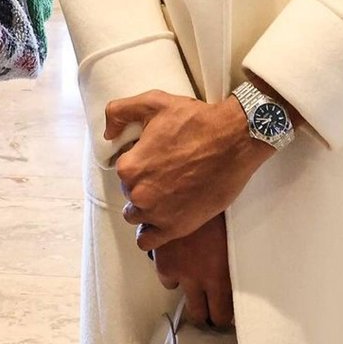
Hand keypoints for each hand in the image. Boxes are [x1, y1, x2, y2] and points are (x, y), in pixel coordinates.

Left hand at [106, 90, 271, 251]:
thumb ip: (119, 111)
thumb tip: (107, 133)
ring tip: (167, 194)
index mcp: (129, 166)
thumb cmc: (196, 121)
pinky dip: (151, 232)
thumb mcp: (153, 102)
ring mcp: (157, 214)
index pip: (123, 170)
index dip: (139, 161)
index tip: (157, 156)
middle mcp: (139, 194)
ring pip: (136, 216)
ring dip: (147, 207)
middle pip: (130, 193)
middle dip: (144, 183)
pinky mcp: (177, 228)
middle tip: (167, 172)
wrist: (235, 140)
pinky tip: (162, 218)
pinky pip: (148, 241)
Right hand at [153, 215, 232, 327]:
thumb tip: (232, 285)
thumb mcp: (232, 240)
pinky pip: (167, 280)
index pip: (222, 314)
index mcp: (222, 274)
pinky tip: (179, 261)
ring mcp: (179, 271)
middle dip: (207, 314)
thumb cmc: (220, 211)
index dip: (223, 316)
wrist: (196, 188)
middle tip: (210, 308)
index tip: (224, 314)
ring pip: (181, 298)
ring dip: (190, 294)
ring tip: (196, 283)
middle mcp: (200, 279)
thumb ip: (230, 265)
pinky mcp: (162, 261)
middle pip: (201, 315)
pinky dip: (172, 273)